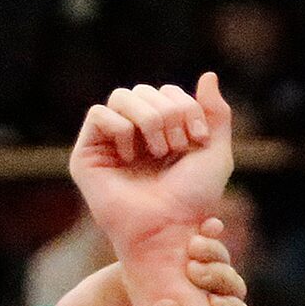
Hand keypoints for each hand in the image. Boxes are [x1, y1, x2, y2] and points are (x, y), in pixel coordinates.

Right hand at [49, 230, 256, 305]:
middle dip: (226, 278)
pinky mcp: (155, 260)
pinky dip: (201, 233)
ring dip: (216, 254)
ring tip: (195, 249)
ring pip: (215, 263)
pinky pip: (184, 242)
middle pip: (231, 289)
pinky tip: (207, 224)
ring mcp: (178, 282)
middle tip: (198, 273)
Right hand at [70, 74, 234, 279]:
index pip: (168, 92)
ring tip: (158, 152)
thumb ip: (216, 114)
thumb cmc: (193, 201)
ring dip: (148, 119)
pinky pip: (99, 114)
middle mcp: (134, 134)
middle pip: (145, 90)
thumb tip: (208, 74)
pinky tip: (130, 157)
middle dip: (169, 114)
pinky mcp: (88, 154)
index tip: (199, 138)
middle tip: (177, 148)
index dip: (186, 106)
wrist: (169, 231)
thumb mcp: (215, 154)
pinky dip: (121, 129)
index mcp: (162, 132)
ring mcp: (110, 143)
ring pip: (122, 96)